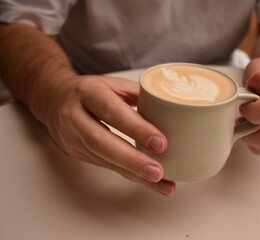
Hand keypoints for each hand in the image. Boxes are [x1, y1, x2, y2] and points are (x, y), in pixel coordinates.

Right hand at [40, 75, 175, 195]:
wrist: (53, 99)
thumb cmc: (89, 90)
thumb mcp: (111, 84)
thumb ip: (137, 94)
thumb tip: (168, 110)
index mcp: (88, 93)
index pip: (112, 111)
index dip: (136, 128)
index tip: (160, 143)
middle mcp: (76, 117)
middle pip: (102, 142)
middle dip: (132, 160)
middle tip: (157, 172)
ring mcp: (73, 138)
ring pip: (104, 159)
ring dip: (134, 174)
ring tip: (161, 183)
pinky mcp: (77, 153)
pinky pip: (106, 165)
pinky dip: (129, 174)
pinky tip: (150, 182)